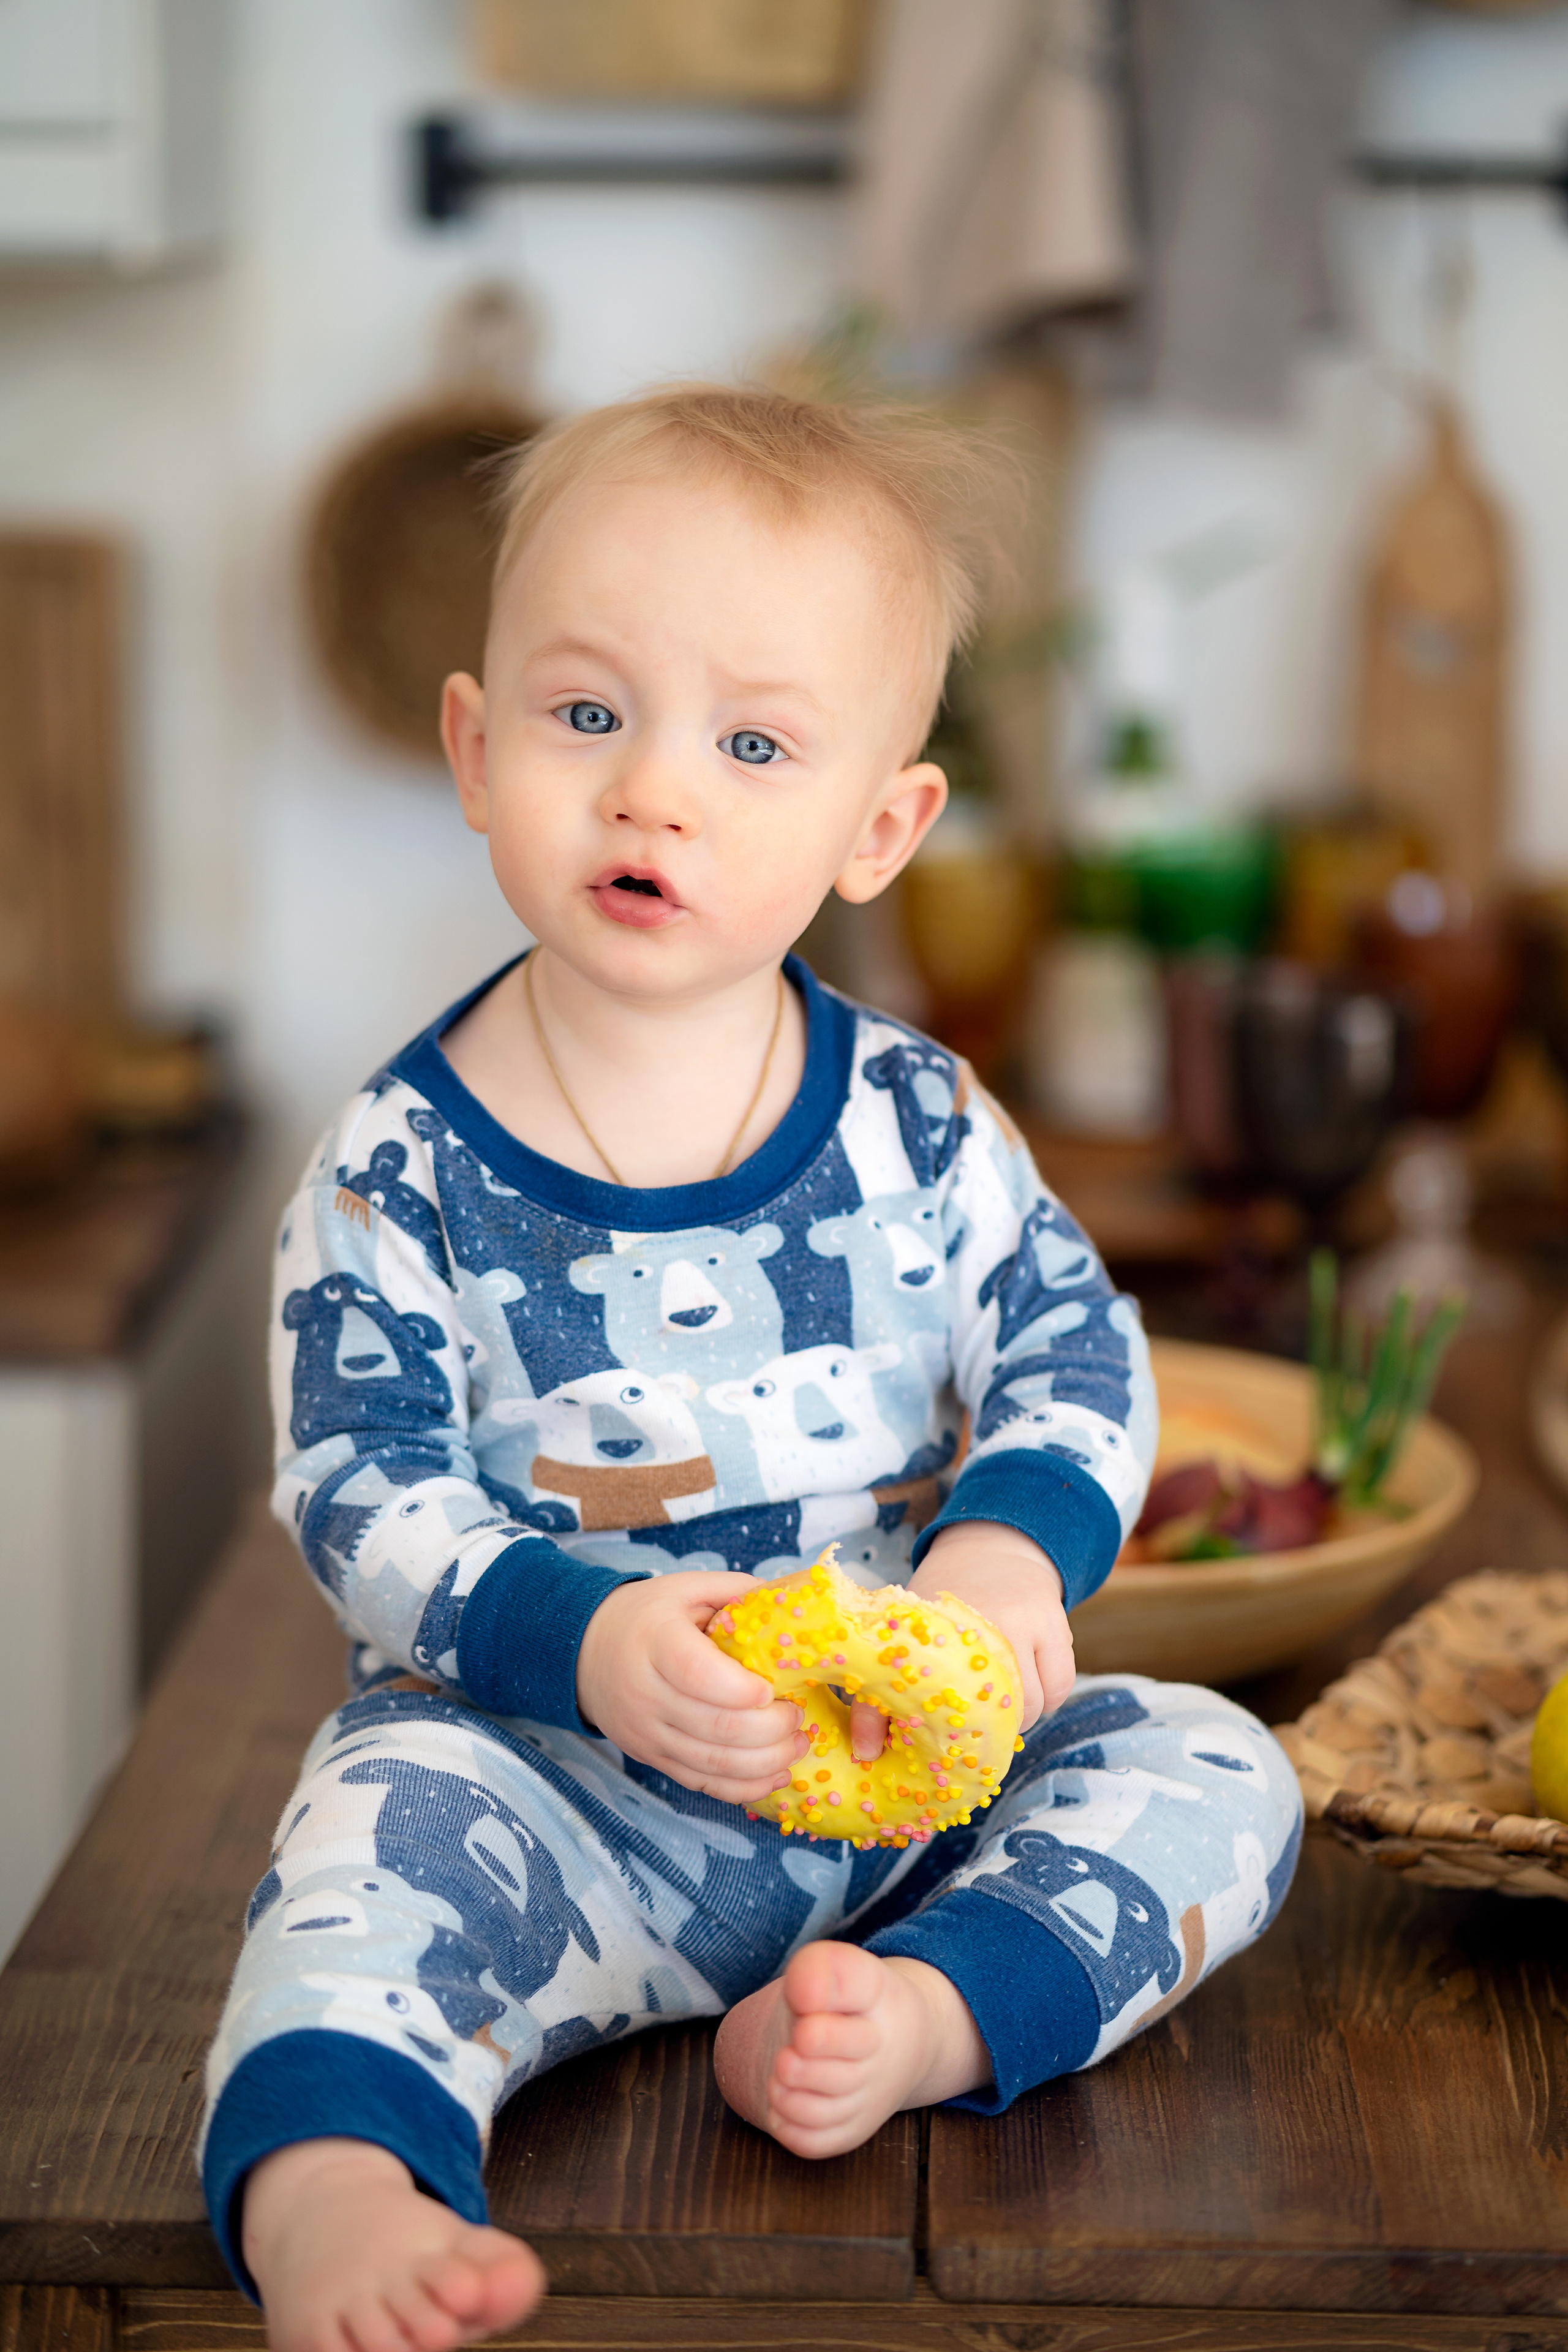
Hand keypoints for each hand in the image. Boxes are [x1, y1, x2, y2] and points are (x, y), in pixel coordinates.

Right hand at [576, 1571, 808, 1803]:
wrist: (586, 1652)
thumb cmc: (648, 1617)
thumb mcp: (686, 1588)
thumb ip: (738, 1592)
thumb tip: (795, 1605)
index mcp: (656, 1641)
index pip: (698, 1673)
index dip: (741, 1689)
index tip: (774, 1690)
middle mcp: (647, 1693)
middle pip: (716, 1726)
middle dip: (771, 1729)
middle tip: (798, 1716)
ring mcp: (648, 1733)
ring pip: (713, 1763)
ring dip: (767, 1761)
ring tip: (798, 1744)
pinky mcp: (652, 1758)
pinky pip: (702, 1783)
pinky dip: (744, 1787)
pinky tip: (776, 1775)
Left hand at [849, 1522, 1074, 1763]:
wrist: (989, 1547)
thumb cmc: (939, 1606)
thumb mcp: (902, 1640)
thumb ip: (875, 1700)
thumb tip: (864, 1754)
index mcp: (942, 1628)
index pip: (940, 1700)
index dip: (941, 1734)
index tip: (939, 1748)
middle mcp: (991, 1622)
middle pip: (999, 1711)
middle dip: (987, 1729)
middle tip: (971, 1726)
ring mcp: (1030, 1623)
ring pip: (1037, 1703)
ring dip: (1019, 1717)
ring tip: (996, 1705)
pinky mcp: (1059, 1626)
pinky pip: (1061, 1686)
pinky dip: (1048, 1699)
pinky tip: (1027, 1690)